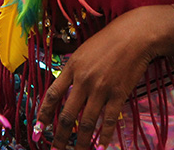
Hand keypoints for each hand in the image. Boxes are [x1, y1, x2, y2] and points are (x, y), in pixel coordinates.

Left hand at [37, 6, 173, 149]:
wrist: (136, 35)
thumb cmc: (110, 39)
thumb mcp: (84, 50)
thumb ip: (74, 69)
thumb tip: (65, 87)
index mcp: (72, 67)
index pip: (52, 95)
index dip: (43, 115)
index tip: (38, 129)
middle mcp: (83, 80)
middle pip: (67, 115)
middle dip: (59, 137)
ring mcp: (101, 89)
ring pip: (86, 123)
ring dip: (80, 143)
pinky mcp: (118, 94)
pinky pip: (108, 120)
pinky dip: (104, 136)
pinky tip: (101, 147)